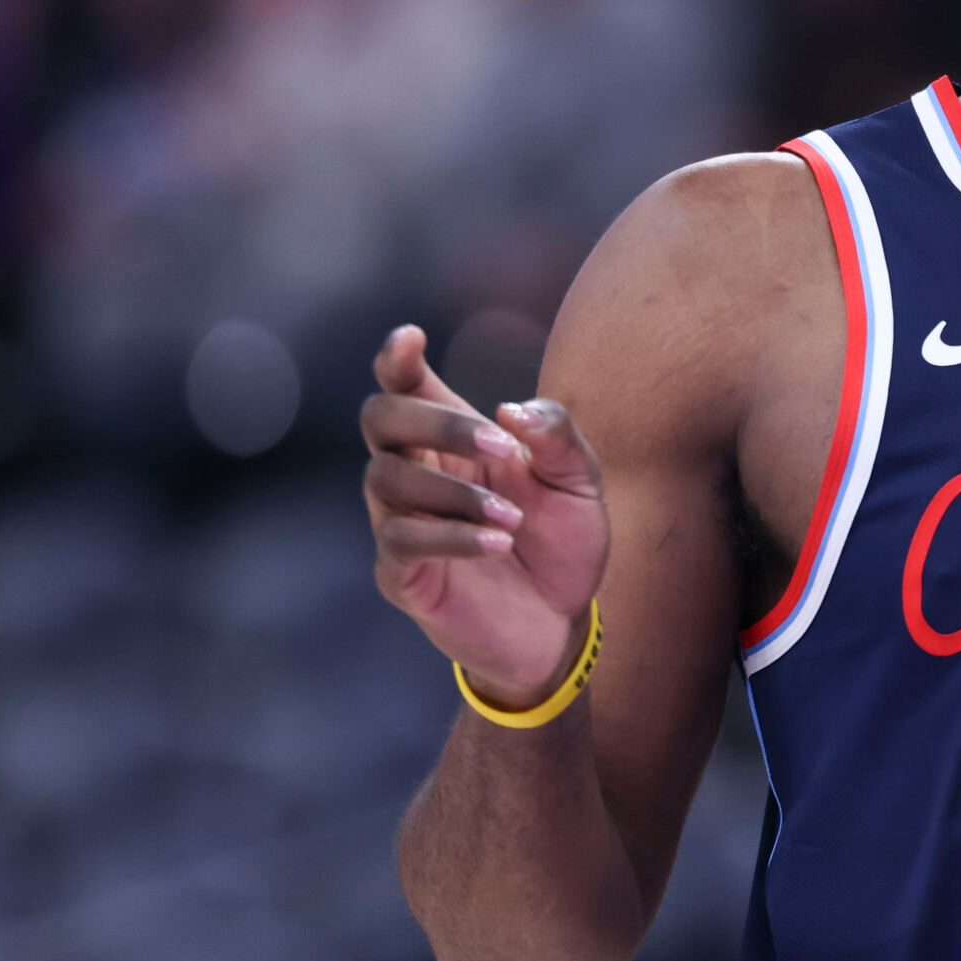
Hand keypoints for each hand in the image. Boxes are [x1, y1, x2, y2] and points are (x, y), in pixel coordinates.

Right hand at [362, 326, 610, 709]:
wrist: (564, 621)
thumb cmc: (563, 541)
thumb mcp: (580, 482)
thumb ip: (556, 436)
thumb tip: (510, 411)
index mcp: (454, 440)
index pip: (405, 386)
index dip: (396, 359)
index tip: (409, 339)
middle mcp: (417, 471)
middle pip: (381, 418)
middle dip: (438, 422)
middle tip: (504, 448)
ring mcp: (400, 521)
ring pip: (386, 478)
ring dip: (457, 493)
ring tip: (515, 521)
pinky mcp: (401, 573)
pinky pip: (402, 539)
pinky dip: (454, 537)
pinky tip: (500, 544)